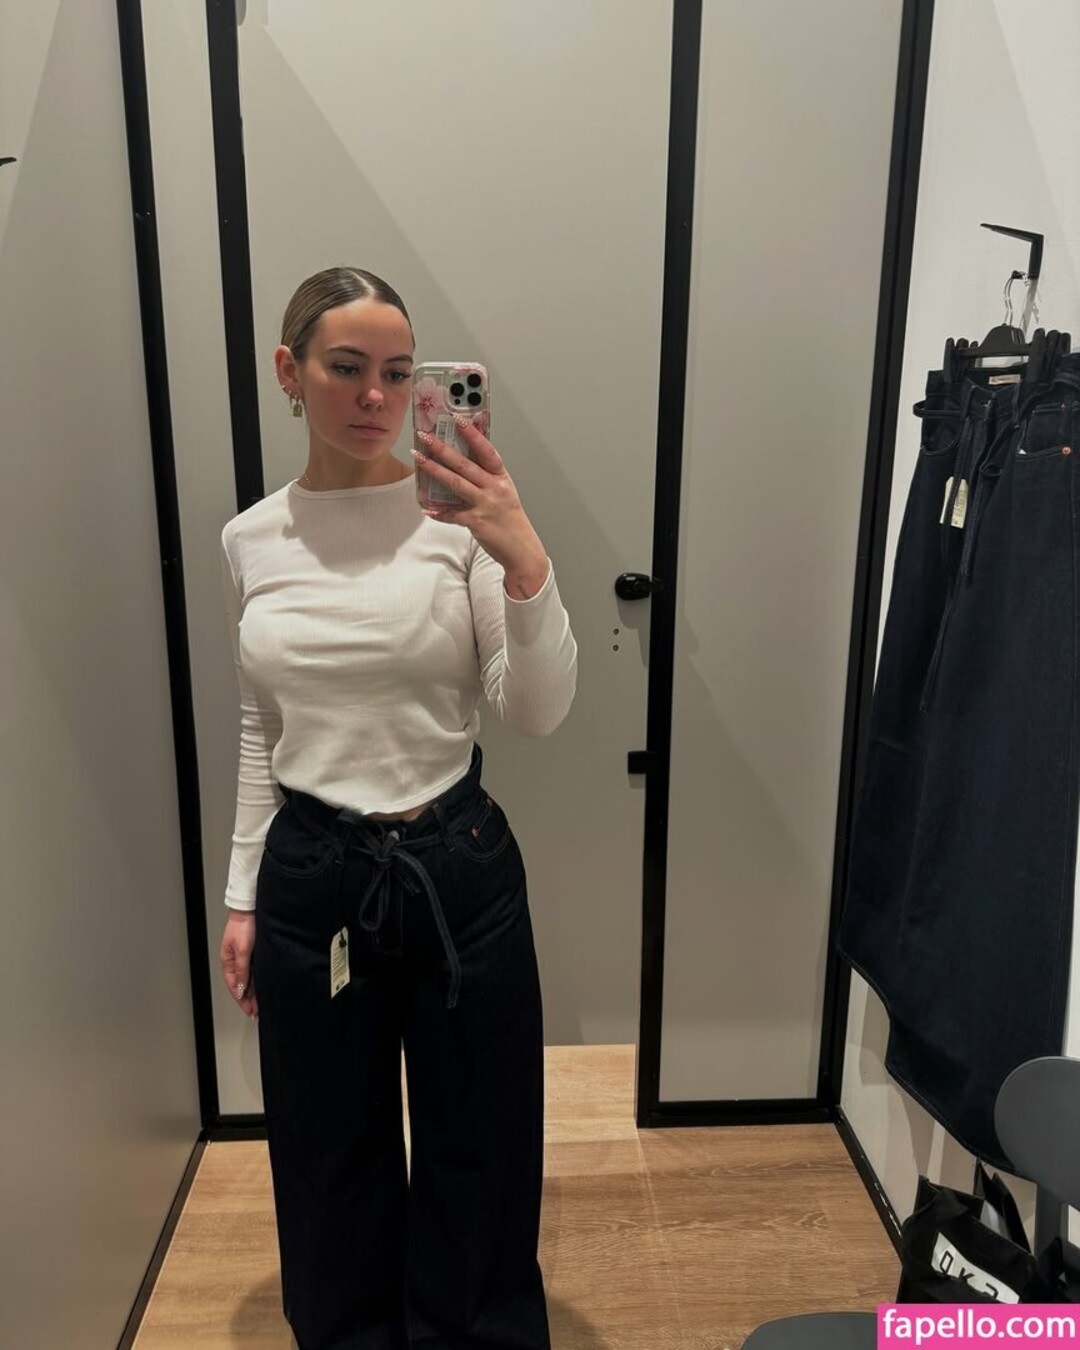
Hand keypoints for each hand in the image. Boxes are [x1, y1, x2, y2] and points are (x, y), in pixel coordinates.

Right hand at [220, 911, 257, 1018]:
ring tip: (260, 1005)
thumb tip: (240, 989)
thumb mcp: (242, 950)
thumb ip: (242, 969)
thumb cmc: (244, 925)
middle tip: (256, 1012)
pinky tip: (263, 987)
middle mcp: (235, 961)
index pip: (234, 987)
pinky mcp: (253, 953)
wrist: (250, 908)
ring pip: (248, 980)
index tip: (250, 1011)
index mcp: (228, 962)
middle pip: (241, 985)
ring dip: (253, 992)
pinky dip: (257, 981)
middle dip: (248, 1000)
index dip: (242, 1000)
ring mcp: (244, 958)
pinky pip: (254, 971)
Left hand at [413, 418, 549, 598]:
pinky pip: (452, 514)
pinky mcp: (476, 522)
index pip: (486, 450)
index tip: (458, 419)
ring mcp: (485, 505)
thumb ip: (488, 478)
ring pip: (455, 483)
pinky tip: (427, 509)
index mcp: (501, 478)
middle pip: (464, 464)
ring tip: (419, 458)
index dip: (472, 434)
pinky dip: (439, 513)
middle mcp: (494, 488)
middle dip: (443, 448)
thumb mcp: (505, 493)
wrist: (522, 549)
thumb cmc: (511, 521)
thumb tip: (465, 464)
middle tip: (426, 436)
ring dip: (434, 470)